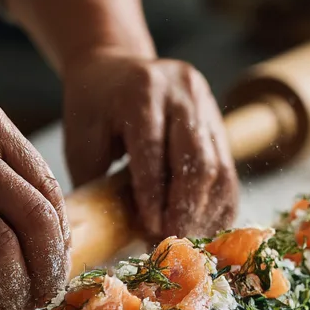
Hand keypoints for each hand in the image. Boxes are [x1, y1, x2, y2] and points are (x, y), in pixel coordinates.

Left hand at [62, 49, 237, 237]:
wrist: (115, 68)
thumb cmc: (93, 108)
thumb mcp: (82, 137)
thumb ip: (95, 179)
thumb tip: (107, 234)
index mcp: (141, 90)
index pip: (153, 150)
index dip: (154, 194)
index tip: (151, 228)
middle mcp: (181, 92)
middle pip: (196, 158)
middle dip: (186, 208)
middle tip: (172, 241)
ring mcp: (205, 104)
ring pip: (218, 166)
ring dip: (205, 210)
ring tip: (188, 239)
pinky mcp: (218, 120)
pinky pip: (227, 169)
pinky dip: (218, 203)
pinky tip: (205, 226)